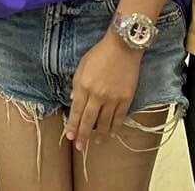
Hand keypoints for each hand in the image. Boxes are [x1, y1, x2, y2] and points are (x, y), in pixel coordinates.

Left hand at [66, 34, 141, 150]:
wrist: (123, 47)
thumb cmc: (100, 54)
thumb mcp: (82, 66)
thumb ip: (77, 85)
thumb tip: (74, 101)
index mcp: (83, 86)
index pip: (76, 111)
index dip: (72, 125)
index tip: (69, 136)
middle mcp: (97, 95)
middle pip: (88, 120)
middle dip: (82, 135)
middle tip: (79, 146)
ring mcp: (112, 99)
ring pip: (104, 122)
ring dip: (99, 135)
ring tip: (95, 143)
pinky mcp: (125, 99)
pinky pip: (119, 118)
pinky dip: (114, 127)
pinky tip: (110, 133)